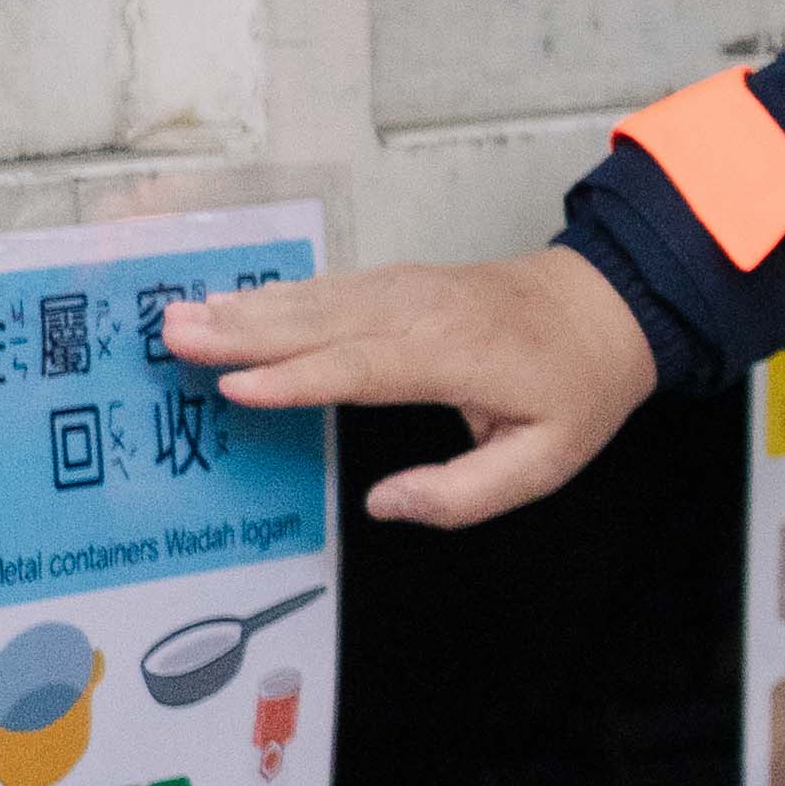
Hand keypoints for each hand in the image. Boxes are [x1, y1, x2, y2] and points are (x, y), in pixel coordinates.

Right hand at [157, 251, 659, 527]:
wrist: (610, 309)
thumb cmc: (577, 388)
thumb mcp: (547, 460)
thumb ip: (465, 494)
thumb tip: (384, 503)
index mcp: (461, 357)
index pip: (365, 368)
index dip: (299, 378)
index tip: (235, 386)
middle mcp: (428, 314)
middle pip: (326, 323)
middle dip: (246, 332)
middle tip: (174, 336)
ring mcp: (414, 290)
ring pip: (322, 299)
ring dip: (249, 308)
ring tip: (182, 315)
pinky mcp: (405, 281)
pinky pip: (335, 286)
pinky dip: (281, 294)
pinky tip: (238, 302)